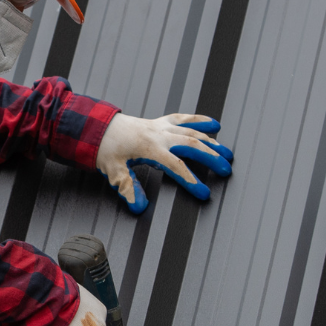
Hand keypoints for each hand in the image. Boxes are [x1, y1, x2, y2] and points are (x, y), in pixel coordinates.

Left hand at [95, 113, 233, 214]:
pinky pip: (185, 119)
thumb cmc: (105, 148)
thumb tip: (139, 207)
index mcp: (150, 147)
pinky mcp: (161, 122)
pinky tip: (215, 124)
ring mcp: (162, 127)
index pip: (177, 166)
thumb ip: (128, 188)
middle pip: (192, 145)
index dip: (192, 181)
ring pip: (193, 132)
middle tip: (226, 170)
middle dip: (211, 158)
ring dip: (212, 142)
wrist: (97, 126)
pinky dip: (200, 120)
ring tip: (228, 153)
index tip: (204, 193)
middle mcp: (160, 135)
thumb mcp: (114, 172)